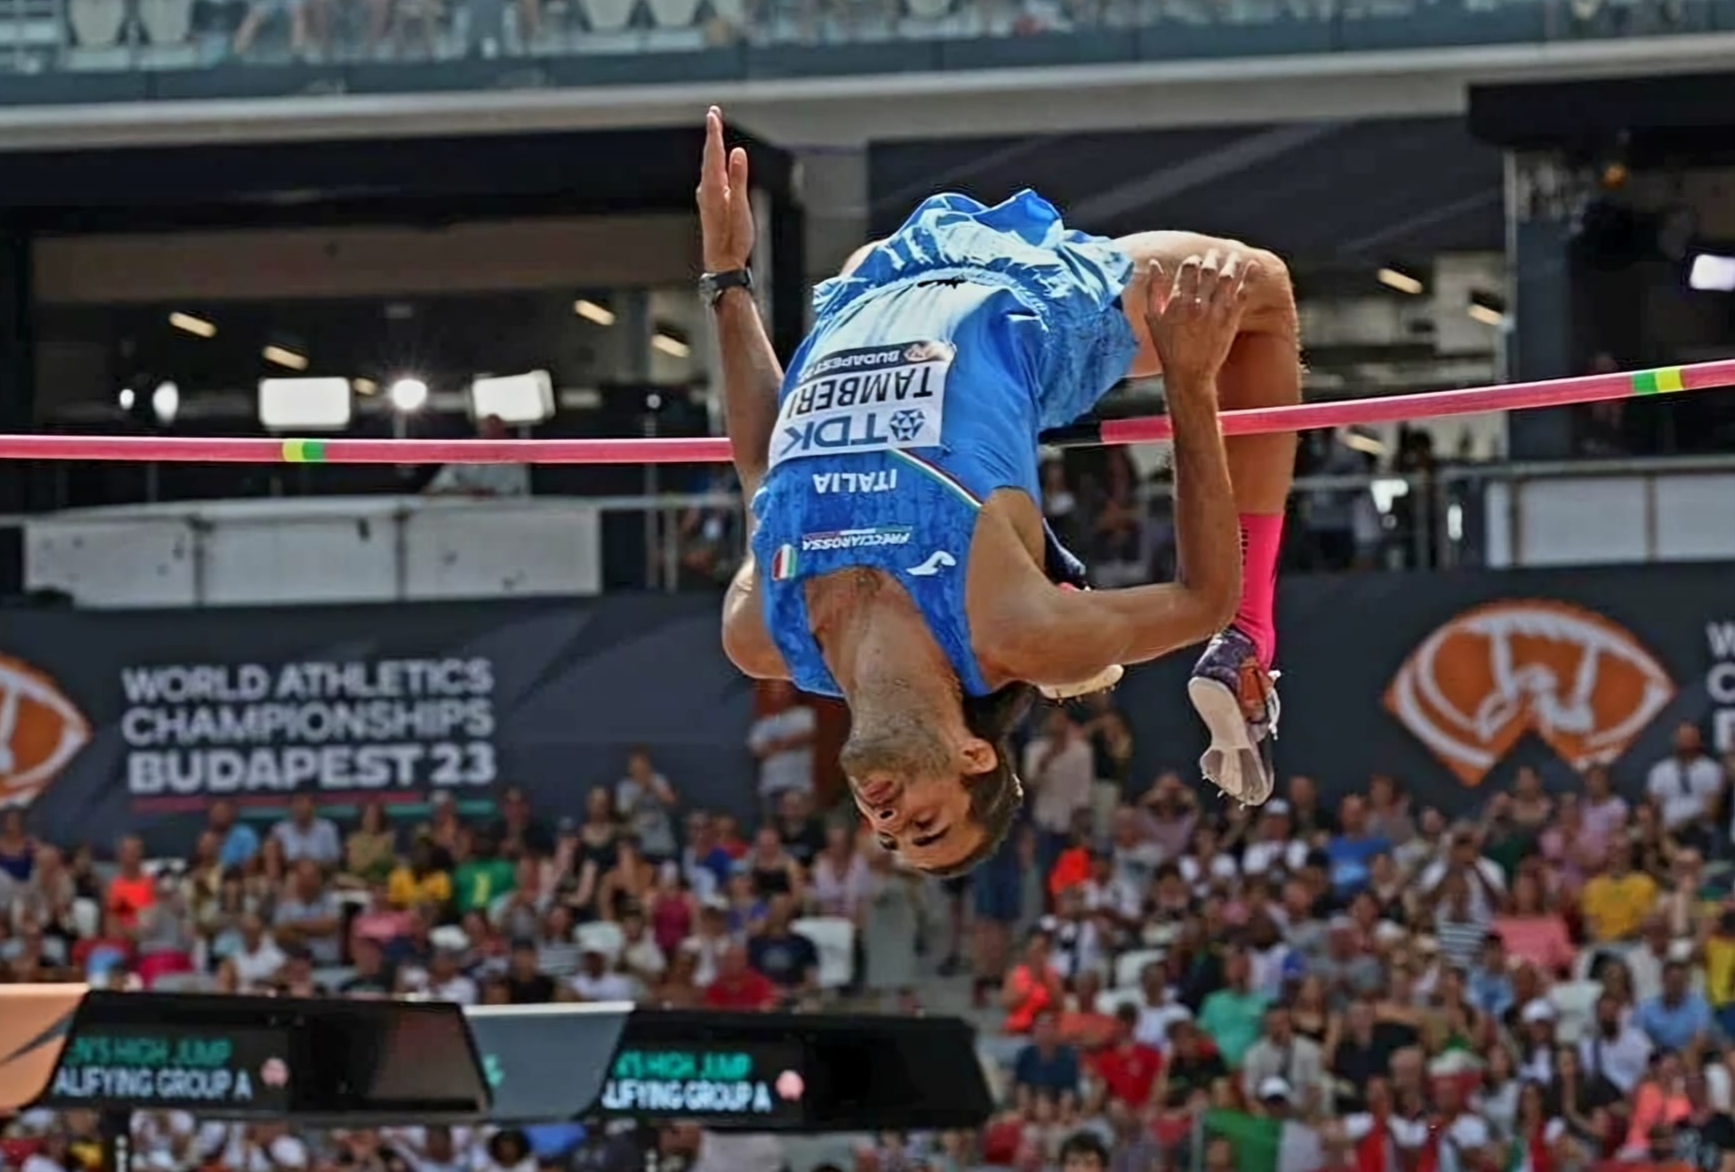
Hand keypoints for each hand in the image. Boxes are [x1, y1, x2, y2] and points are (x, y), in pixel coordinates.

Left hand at [697, 105, 753, 272]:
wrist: (723, 261)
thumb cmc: (734, 238)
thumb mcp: (741, 207)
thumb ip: (739, 178)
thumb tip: (737, 153)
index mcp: (714, 188)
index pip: (714, 154)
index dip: (714, 132)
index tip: (713, 114)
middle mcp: (707, 190)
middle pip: (709, 156)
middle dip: (712, 134)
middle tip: (714, 113)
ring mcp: (707, 196)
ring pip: (709, 165)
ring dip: (712, 146)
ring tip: (715, 129)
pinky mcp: (711, 203)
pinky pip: (711, 175)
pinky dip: (714, 161)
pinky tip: (717, 160)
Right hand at [1142, 251, 1254, 386]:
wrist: (1189, 374)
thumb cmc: (1168, 348)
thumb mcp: (1153, 319)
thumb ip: (1153, 290)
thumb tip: (1154, 264)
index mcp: (1178, 301)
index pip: (1189, 269)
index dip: (1193, 260)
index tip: (1195, 259)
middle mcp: (1199, 304)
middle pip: (1209, 271)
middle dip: (1212, 258)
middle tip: (1214, 253)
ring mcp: (1217, 312)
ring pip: (1227, 278)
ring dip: (1232, 262)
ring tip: (1233, 254)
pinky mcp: (1231, 320)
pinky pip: (1243, 293)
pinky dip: (1249, 277)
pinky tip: (1253, 266)